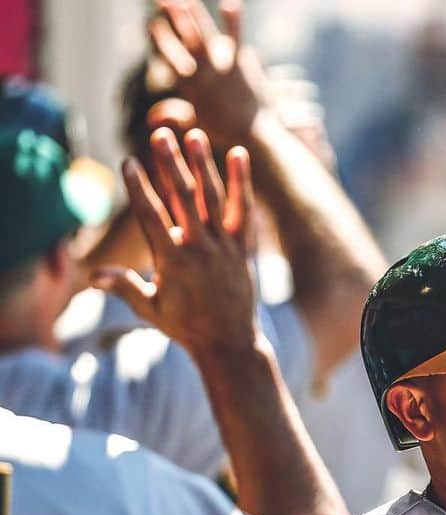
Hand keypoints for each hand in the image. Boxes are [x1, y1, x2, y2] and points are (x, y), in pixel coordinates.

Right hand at [92, 127, 257, 355]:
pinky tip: (239, 154)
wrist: (229, 342)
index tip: (129, 162)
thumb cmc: (185, 326)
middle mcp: (200, 249)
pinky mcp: (244, 247)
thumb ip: (124, 287)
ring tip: (194, 134)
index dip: (140, 188)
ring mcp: (225, 246)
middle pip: (183, 198)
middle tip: (161, 134)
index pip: (152, 217)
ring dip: (203, 164)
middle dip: (170, 164)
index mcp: (172, 262)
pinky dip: (242, 183)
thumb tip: (93, 275)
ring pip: (213, 198)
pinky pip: (245, 210)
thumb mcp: (150, 309)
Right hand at [149, 0, 266, 144]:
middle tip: (161, 0)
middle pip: (183, 39)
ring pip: (203, 34)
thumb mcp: (196, 123)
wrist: (256, 136)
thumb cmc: (227, 133)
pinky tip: (231, 4)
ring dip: (193, 15)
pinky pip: (236, 38)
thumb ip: (175, 115)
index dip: (159, 38)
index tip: (151, 23)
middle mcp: (202, 73)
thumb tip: (151, 119)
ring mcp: (220, 66)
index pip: (169, 56)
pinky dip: (233, 21)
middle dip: (172, 18)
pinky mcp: (240, 64)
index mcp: (189, 85)